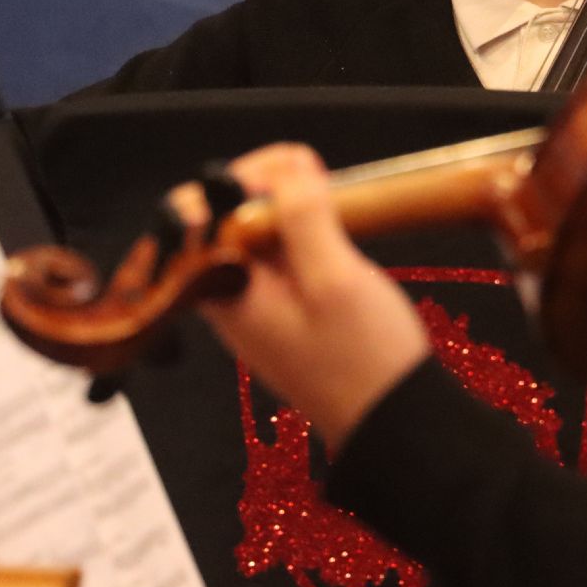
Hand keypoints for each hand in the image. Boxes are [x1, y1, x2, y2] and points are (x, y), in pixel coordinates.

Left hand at [177, 144, 429, 447]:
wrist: (393, 421)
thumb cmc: (363, 358)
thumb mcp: (335, 278)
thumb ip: (304, 217)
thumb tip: (287, 165)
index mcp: (225, 290)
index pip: (193, 215)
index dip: (233, 180)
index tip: (285, 173)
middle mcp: (230, 295)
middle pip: (222, 218)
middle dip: (262, 185)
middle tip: (313, 175)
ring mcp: (257, 303)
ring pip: (253, 232)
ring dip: (285, 204)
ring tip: (327, 191)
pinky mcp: (286, 307)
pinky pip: (278, 253)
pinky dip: (300, 228)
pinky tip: (333, 223)